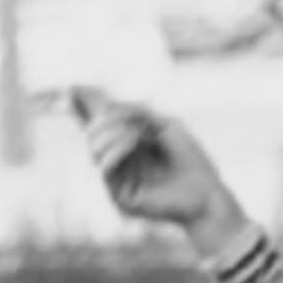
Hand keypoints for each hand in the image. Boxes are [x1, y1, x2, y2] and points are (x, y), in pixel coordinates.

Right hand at [73, 86, 237, 233]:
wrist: (208, 193)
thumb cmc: (192, 160)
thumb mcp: (165, 125)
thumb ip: (136, 112)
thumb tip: (105, 104)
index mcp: (126, 145)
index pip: (97, 123)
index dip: (83, 104)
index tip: (74, 86)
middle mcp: (118, 162)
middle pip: (92, 134)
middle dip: (108, 119)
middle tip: (131, 118)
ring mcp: (117, 180)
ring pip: (94, 149)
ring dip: (114, 133)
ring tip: (139, 134)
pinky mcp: (119, 197)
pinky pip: (104, 168)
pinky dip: (116, 149)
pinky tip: (134, 143)